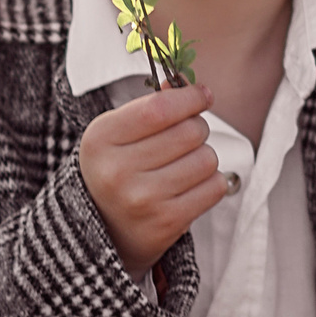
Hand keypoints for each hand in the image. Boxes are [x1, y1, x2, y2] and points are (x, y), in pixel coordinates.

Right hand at [79, 86, 227, 275]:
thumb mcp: (118, 132)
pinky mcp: (167, 222)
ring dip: (203, 157)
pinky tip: (190, 186)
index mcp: (101, 139)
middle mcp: (118, 171)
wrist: (105, 228)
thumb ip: (152, 105)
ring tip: (183, 165)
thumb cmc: (118, 169)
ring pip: (207, 159)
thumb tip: (193, 87)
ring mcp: (142, 200)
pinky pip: (214, 186)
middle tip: (185, 138)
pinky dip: (210, 182)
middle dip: (196, 128)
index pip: (159, 108)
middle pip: (190, 131)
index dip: (189, 98)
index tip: (202, 95)